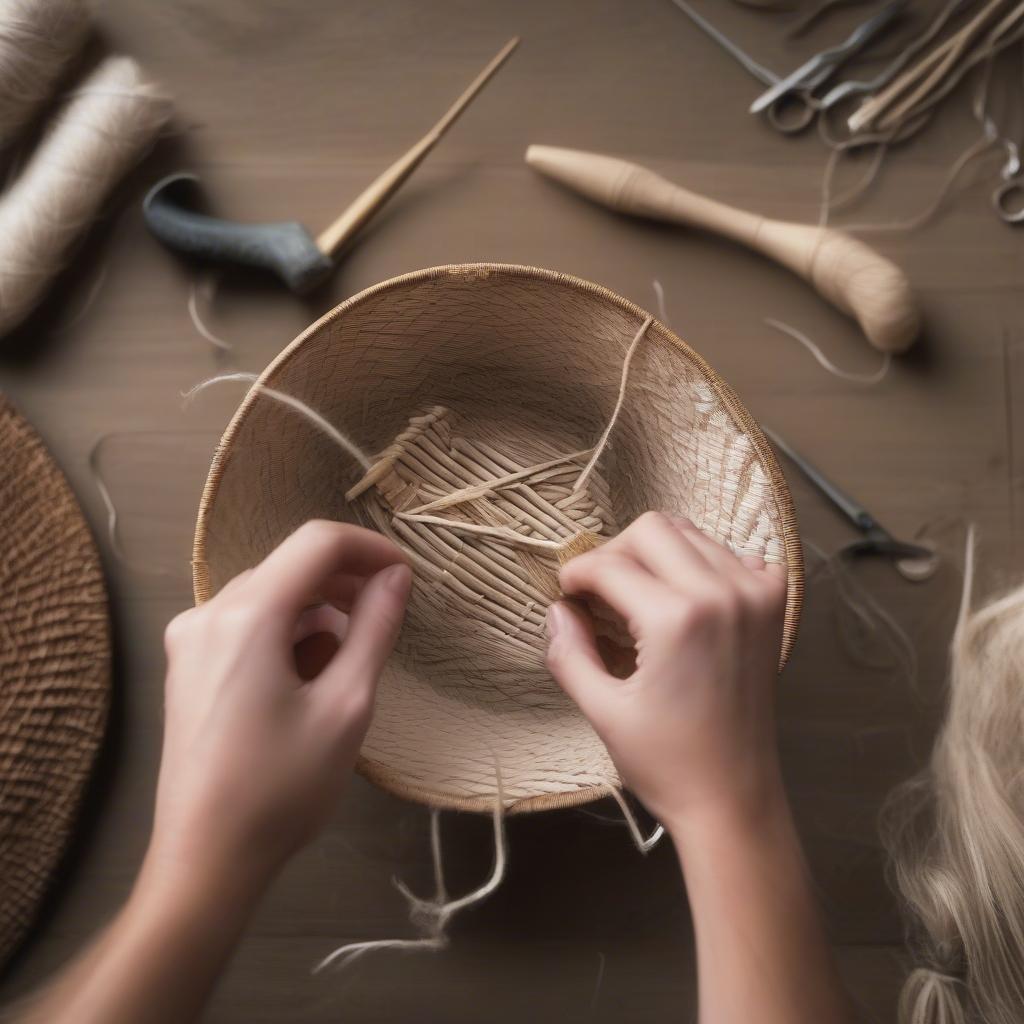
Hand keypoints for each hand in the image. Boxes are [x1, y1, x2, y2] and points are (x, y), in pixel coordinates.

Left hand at [148, 521, 410, 895]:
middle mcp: (208, 613)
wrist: (207, 859)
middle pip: (290, 566)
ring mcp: (190, 640)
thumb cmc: (283, 787)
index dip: (369, 549)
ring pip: (271, 595)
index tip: (406, 576)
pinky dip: (287, 633)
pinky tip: (308, 678)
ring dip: (317, 612)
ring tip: (348, 662)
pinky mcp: (187, 666)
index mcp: (246, 615)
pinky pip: (247, 623)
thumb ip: (374, 629)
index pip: (317, 542)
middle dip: (345, 583)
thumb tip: (396, 576)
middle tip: (387, 617)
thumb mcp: (347, 705)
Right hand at [545, 512, 786, 829]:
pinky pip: (734, 555)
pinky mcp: (774, 607)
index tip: (565, 594)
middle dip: (614, 553)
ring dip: (657, 556)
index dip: (576, 574)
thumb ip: (569, 652)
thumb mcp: (602, 712)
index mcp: (678, 618)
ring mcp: (755, 596)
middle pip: (652, 529)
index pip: (611, 565)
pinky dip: (705, 565)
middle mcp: (723, 592)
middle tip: (598, 593)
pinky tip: (687, 600)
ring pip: (692, 534)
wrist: (734, 800)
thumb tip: (558, 609)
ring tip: (638, 597)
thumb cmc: (666, 764)